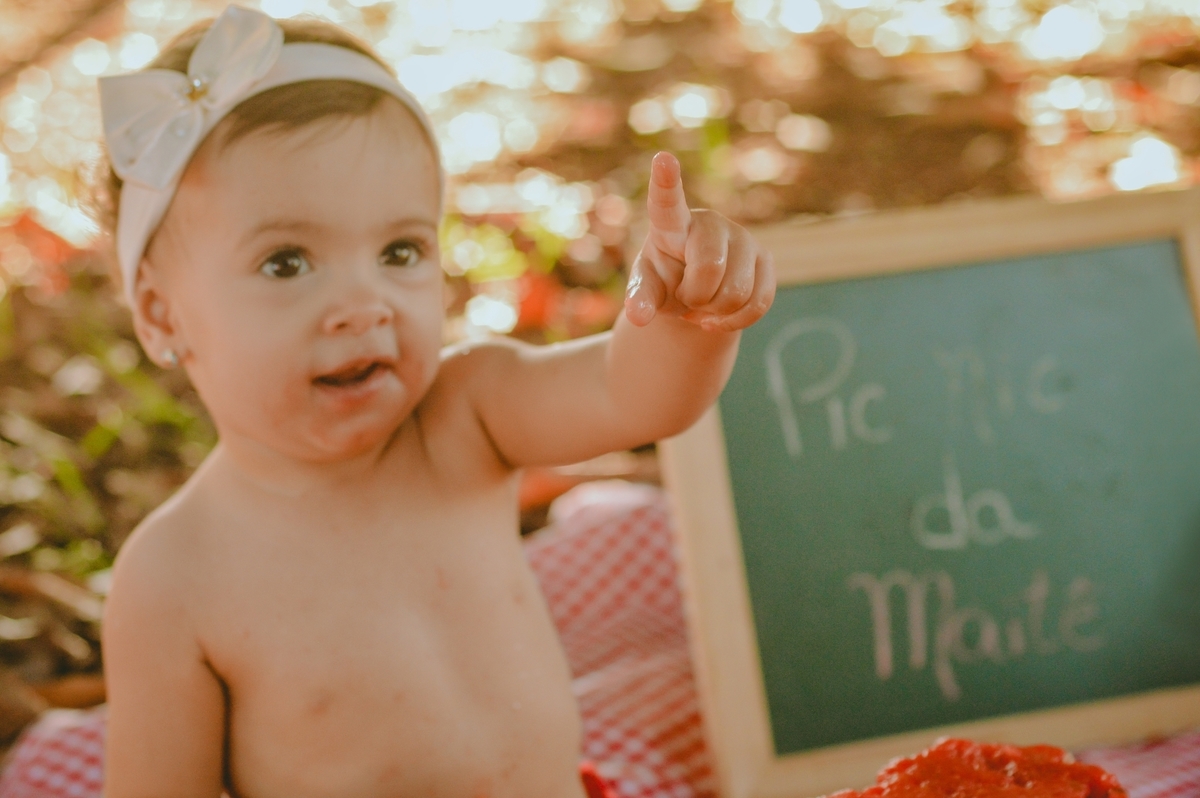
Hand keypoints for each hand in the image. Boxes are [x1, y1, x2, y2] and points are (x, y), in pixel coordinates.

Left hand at [624, 152, 775, 330]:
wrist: (696, 295)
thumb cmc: (665, 282)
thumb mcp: (647, 290)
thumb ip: (639, 299)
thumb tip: (638, 316)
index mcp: (671, 223)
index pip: (666, 201)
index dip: (665, 181)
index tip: (662, 159)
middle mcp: (710, 222)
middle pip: (710, 269)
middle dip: (696, 297)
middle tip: (687, 296)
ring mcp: (743, 238)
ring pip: (737, 292)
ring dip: (716, 311)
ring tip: (704, 303)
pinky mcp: (766, 260)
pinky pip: (759, 302)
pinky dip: (736, 320)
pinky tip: (720, 317)